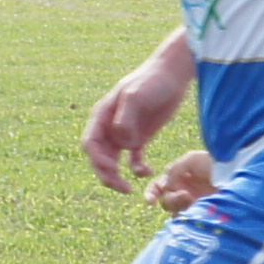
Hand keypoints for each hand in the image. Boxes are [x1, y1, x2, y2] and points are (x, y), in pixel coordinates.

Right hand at [80, 56, 184, 192]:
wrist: (173, 74)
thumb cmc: (152, 80)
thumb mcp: (136, 95)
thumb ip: (125, 119)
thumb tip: (121, 143)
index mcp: (102, 116)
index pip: (90, 143)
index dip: (97, 159)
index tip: (113, 168)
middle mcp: (109, 127)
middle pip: (99, 158)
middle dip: (106, 175)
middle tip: (122, 187)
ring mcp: (124, 134)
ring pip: (113, 162)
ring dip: (117, 177)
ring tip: (129, 189)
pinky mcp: (140, 138)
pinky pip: (133, 160)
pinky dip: (137, 170)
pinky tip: (148, 173)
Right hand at [149, 148, 219, 215]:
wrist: (238, 174)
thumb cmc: (216, 163)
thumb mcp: (192, 159)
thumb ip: (174, 169)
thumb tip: (164, 186)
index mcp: (178, 178)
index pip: (157, 187)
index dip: (151, 194)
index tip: (150, 201)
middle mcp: (183, 192)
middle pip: (165, 202)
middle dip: (172, 199)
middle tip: (187, 196)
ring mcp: (193, 205)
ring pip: (175, 213)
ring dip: (180, 207)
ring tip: (194, 201)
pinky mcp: (202, 214)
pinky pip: (187, 220)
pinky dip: (187, 217)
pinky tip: (197, 210)